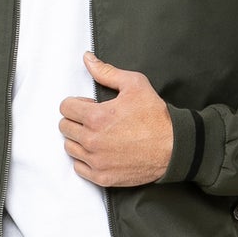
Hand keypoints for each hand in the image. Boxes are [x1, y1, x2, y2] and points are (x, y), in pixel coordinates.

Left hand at [58, 50, 173, 186]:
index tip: (89, 106)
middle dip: (77, 120)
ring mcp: (96, 161)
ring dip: (79, 139)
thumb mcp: (134, 85)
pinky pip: (79, 167)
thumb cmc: (155, 117)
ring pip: (70, 147)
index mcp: (96, 117)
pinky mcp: (102, 177)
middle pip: (65, 127)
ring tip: (97, 135)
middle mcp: (92, 141)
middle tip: (95, 120)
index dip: (77, 103)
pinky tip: (99, 152)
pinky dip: (85, 159)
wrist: (173, 148)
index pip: (65, 108)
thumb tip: (88, 59)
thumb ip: (106, 72)